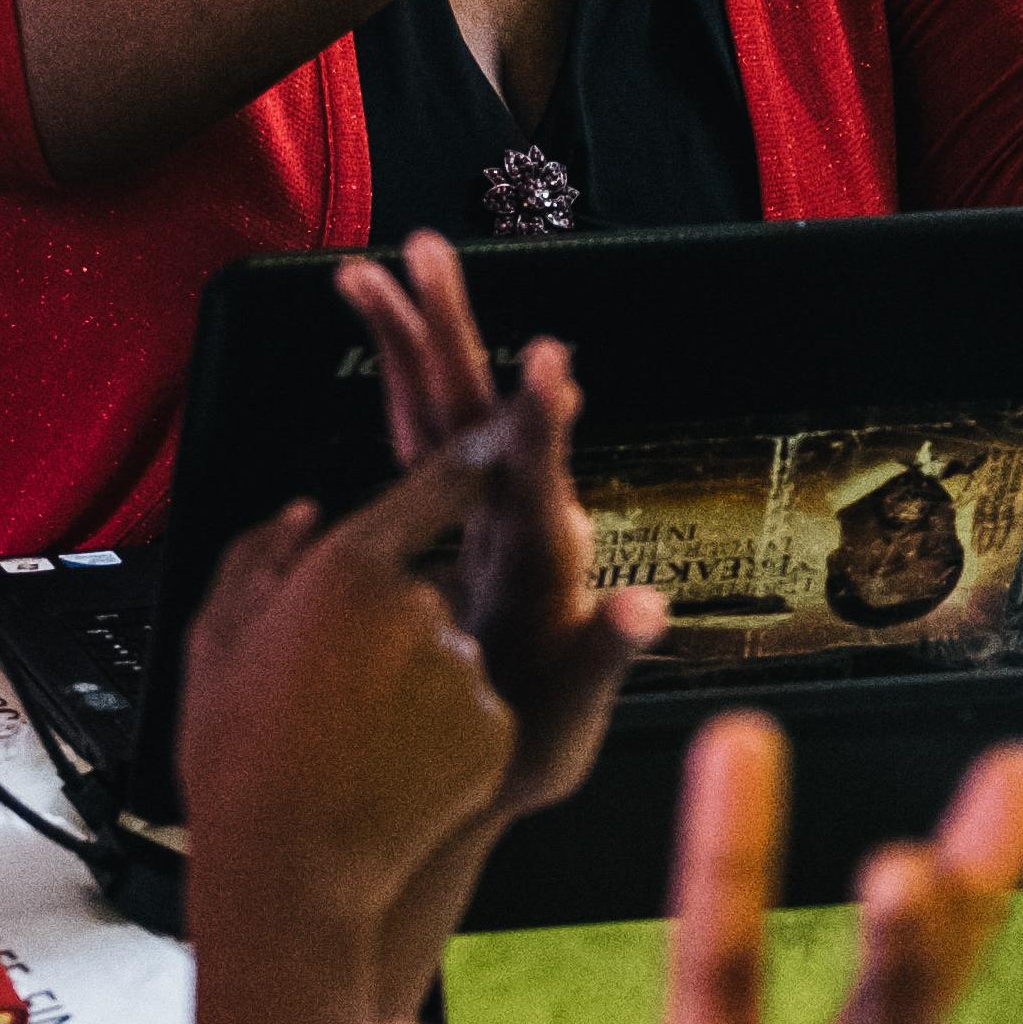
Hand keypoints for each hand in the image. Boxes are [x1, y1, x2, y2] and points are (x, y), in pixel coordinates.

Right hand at [178, 447, 515, 941]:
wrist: (290, 870)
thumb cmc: (240, 759)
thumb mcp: (215, 642)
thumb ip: (258, 558)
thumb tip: (299, 515)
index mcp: (349, 568)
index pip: (436, 487)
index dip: (467, 464)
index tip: (490, 446)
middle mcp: (420, 606)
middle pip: (424, 593)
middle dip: (390, 634)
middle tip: (330, 697)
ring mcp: (465, 668)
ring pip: (450, 657)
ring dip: (415, 689)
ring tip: (354, 746)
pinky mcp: (496, 727)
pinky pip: (476, 712)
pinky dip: (445, 737)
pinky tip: (390, 772)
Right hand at [335, 228, 664, 816]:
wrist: (481, 772)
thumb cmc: (526, 751)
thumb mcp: (568, 723)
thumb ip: (605, 659)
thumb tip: (646, 607)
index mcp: (540, 559)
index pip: (540, 477)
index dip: (541, 421)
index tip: (545, 361)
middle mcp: (512, 518)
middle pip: (476, 409)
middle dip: (450, 330)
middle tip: (424, 252)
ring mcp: (474, 514)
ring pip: (439, 407)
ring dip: (414, 335)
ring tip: (379, 268)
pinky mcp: (441, 522)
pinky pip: (415, 434)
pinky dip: (394, 379)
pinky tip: (376, 328)